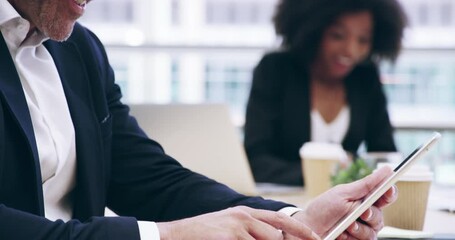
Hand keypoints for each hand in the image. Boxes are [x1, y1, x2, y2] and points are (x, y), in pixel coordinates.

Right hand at [157, 206, 319, 239]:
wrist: (178, 234)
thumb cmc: (204, 234)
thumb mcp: (230, 230)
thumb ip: (250, 234)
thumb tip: (272, 239)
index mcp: (246, 213)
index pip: (280, 219)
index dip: (300, 229)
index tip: (316, 238)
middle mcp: (245, 216)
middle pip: (278, 231)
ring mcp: (238, 224)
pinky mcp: (231, 234)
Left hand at [291, 166, 396, 239]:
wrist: (310, 226)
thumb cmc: (324, 207)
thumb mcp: (344, 193)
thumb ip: (366, 184)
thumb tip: (386, 170)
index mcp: (364, 199)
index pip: (385, 196)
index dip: (390, 192)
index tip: (388, 189)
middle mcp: (367, 215)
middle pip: (380, 215)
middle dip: (371, 214)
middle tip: (362, 213)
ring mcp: (363, 229)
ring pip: (373, 230)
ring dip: (359, 227)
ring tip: (346, 224)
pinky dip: (353, 236)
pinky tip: (343, 233)